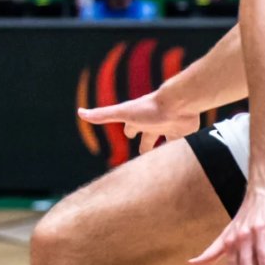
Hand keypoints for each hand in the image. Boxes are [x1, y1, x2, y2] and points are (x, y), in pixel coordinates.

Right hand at [78, 92, 199, 153]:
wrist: (179, 103)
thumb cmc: (150, 108)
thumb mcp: (123, 113)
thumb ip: (103, 115)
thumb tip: (80, 112)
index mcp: (140, 120)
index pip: (131, 127)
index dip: (129, 131)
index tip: (129, 134)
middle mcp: (155, 123)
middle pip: (149, 136)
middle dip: (146, 144)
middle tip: (144, 154)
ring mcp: (170, 128)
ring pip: (166, 142)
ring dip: (163, 150)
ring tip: (164, 160)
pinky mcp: (184, 134)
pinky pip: (182, 144)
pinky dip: (181, 151)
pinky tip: (183, 159)